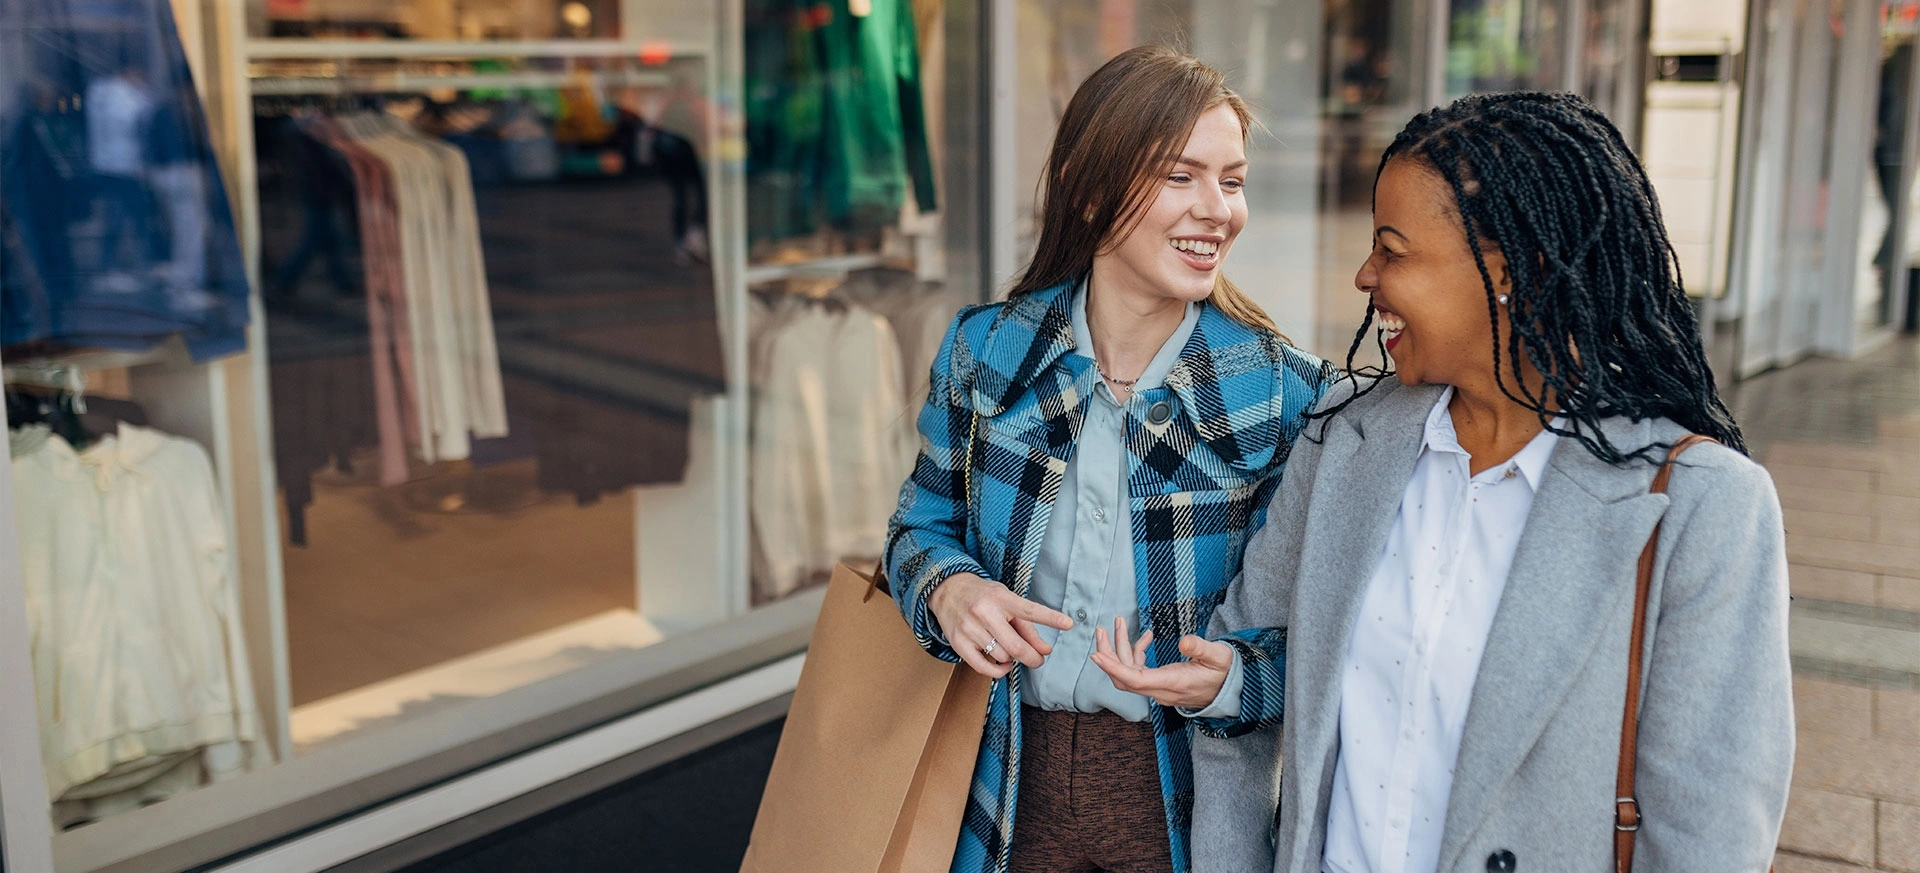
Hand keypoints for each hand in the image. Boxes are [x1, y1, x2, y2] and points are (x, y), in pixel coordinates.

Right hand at [929, 572, 1074, 678]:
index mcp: (1000, 598)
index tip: (1069, 623)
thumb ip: (1027, 626)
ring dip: (1013, 660)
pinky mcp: (958, 643)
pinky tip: (1003, 666)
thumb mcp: (1007, 601)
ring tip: (1011, 651)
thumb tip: (1045, 650)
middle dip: (1033, 658)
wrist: (947, 590)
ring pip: (1002, 657)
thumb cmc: (983, 596)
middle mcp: (984, 612)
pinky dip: (998, 671)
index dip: (1050, 618)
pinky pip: (983, 667)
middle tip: (1038, 660)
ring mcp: (969, 628)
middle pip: (1017, 646)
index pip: (1029, 610)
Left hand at [1090, 618, 1236, 709]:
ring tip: (1118, 623)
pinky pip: (1140, 671)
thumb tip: (1184, 641)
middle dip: (1109, 654)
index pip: (1136, 680)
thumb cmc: (1225, 672)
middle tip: (1100, 630)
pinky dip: (1137, 652)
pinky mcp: (1161, 683)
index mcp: (1173, 682)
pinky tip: (1145, 637)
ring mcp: (1160, 688)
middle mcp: (1162, 689)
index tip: (1096, 655)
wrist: (1231, 691)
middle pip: (1125, 678)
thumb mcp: (1219, 657)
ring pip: (1130, 673)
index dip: (1114, 668)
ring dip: (1121, 649)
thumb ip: (1201, 649)